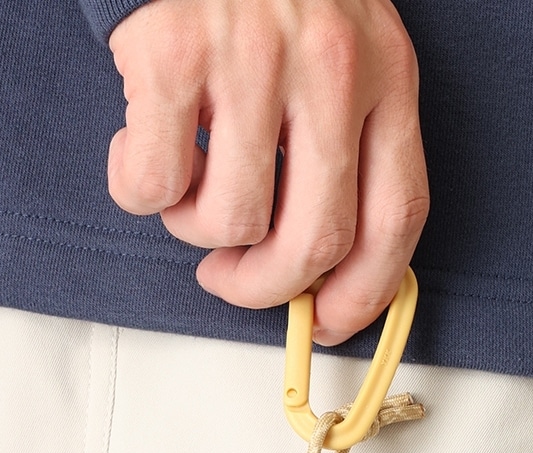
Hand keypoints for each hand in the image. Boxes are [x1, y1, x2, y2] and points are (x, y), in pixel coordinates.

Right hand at [107, 0, 428, 344]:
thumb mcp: (340, 50)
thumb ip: (346, 145)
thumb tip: (324, 273)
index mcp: (384, 72)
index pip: (397, 216)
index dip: (365, 293)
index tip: (328, 322)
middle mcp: (330, 66)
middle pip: (315, 241)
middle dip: (264, 286)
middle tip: (229, 277)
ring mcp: (253, 57)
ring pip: (231, 220)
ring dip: (194, 228)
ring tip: (183, 180)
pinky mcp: (174, 54)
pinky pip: (153, 184)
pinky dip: (135, 186)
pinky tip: (139, 145)